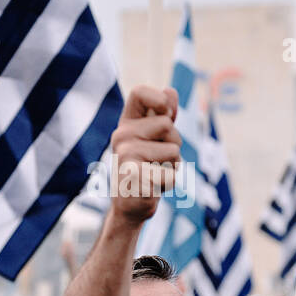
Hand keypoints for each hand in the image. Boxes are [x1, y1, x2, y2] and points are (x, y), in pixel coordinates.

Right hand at [108, 86, 180, 224]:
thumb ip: (163, 115)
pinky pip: (171, 174)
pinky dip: (169, 183)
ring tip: (155, 173)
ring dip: (173, 166)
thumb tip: (170, 90)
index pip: (139, 93)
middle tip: (158, 160)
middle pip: (167, 125)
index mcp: (127, 123)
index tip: (166, 112)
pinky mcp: (133, 177)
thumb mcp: (155, 139)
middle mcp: (121, 135)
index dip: (159, 98)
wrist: (130, 206)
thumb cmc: (146, 169)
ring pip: (173, 151)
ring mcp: (125, 155)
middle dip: (174, 144)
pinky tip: (153, 187)